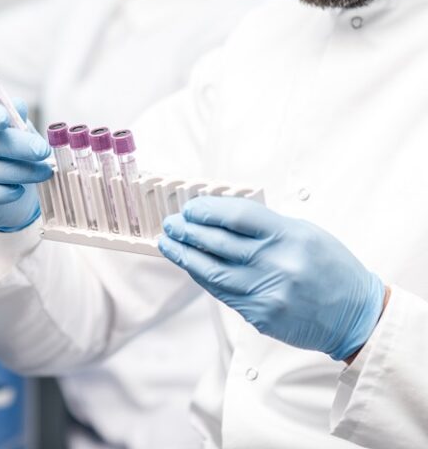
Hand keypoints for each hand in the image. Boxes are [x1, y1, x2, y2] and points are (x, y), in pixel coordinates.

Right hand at [0, 97, 51, 231]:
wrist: (8, 192)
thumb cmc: (9, 152)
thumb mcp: (16, 131)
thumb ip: (16, 118)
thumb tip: (18, 107)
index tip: (5, 119)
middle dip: (14, 146)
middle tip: (42, 151)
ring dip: (15, 172)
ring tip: (42, 172)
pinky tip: (17, 191)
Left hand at [159, 197, 384, 360]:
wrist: (356, 316)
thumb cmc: (330, 268)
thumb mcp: (305, 232)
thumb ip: (265, 225)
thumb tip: (220, 215)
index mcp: (290, 236)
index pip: (237, 216)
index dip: (207, 210)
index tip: (190, 207)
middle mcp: (277, 264)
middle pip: (218, 243)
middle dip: (188, 231)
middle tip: (171, 223)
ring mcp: (268, 292)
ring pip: (213, 271)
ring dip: (185, 256)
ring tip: (168, 243)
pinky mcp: (261, 315)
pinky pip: (223, 292)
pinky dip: (202, 277)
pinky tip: (190, 265)